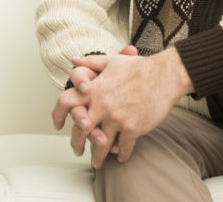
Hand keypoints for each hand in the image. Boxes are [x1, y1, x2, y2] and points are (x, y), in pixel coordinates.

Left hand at [53, 46, 191, 167]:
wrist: (165, 75)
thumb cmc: (139, 67)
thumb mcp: (111, 61)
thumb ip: (90, 63)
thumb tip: (73, 60)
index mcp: (94, 89)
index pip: (65, 102)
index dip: (57, 114)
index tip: (58, 125)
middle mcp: (101, 105)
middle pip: (80, 130)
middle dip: (77, 144)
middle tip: (78, 151)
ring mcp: (116, 119)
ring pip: (101, 144)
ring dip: (99, 155)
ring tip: (98, 162)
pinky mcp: (132, 129)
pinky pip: (123, 148)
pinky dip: (122, 155)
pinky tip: (122, 158)